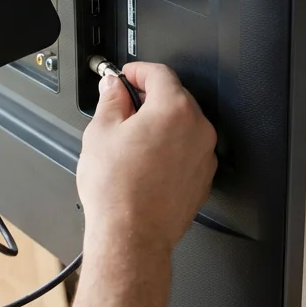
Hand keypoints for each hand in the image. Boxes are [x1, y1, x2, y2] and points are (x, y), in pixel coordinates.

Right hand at [76, 63, 216, 257]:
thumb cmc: (118, 192)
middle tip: (123, 107)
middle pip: (175, 97)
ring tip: (131, 140)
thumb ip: (111, 100)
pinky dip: (170, 148)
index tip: (125, 76)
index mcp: (174, 110)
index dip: (137, 71)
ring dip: (160, 124)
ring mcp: (204, 155)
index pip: (159, 73)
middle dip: (148, 98)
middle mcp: (197, 129)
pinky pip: (187, 150)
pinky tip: (145, 162)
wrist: (131, 235)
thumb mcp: (101, 133)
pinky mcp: (202, 178)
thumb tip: (113, 88)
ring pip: (182, 126)